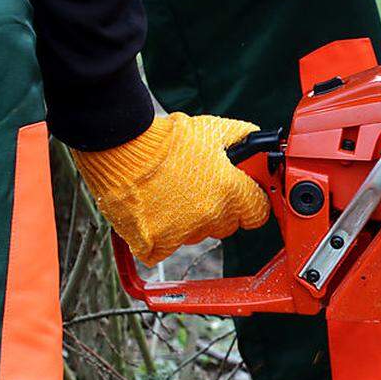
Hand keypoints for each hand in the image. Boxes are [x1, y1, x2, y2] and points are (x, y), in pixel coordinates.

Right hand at [73, 112, 269, 264]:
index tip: (241, 195)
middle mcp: (211, 217)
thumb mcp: (215, 130)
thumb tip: (259, 145)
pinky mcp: (154, 243)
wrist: (121, 147)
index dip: (250, 201)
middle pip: (227, 226)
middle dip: (220, 209)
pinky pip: (164, 249)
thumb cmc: (167, 138)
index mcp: (231, 192)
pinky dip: (158, 236)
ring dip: (189, 221)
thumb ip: (244, 139)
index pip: (258, 213)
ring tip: (170, 192)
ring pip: (197, 234)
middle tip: (199, 188)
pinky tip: (152, 212)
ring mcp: (183, 233)